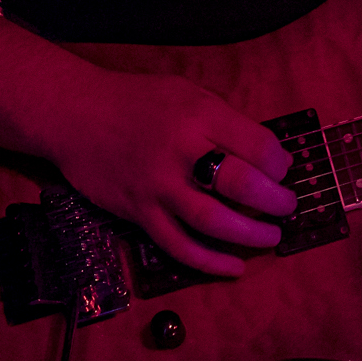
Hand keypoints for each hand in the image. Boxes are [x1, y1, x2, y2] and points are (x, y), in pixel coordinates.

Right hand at [34, 67, 295, 277]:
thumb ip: (225, 122)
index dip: (279, 163)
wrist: (75, 114)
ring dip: (249, 234)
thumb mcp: (187, 93)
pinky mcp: (138, 213)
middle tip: (286, 206)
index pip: (257, 146)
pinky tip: (234, 266)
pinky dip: (210, 262)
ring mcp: (157, 186)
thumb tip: (271, 159)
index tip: (282, 170)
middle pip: (241, 185)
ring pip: (212, 221)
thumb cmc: (137, 101)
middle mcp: (180, 151)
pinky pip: (178, 246)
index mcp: (199, 115)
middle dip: (274, 201)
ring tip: (270, 236)